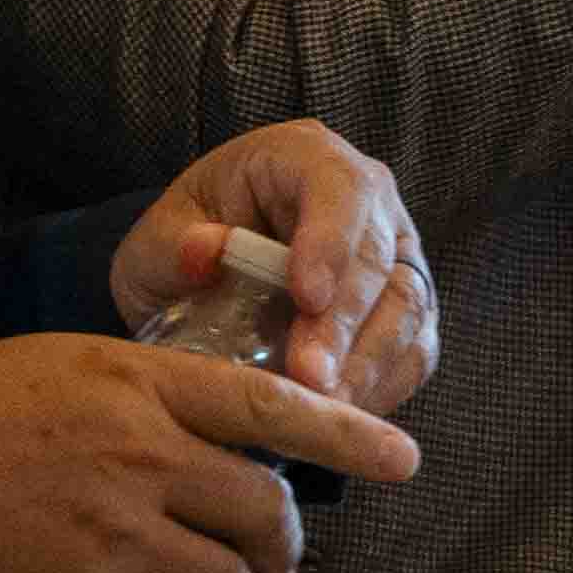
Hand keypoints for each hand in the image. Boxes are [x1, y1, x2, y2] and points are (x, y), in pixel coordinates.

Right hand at [0, 333, 417, 572]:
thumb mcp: (62, 364)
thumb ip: (141, 392)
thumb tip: (198, 426)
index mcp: (139, 385)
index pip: (268, 406)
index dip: (348, 433)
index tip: (405, 457)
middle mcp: (140, 458)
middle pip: (264, 510)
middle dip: (288, 548)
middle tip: (282, 565)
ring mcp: (115, 537)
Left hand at [122, 123, 436, 413]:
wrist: (198, 282)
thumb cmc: (182, 247)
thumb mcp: (159, 237)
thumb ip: (177, 244)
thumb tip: (203, 252)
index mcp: (305, 158)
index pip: (340, 189)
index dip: (330, 242)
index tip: (306, 297)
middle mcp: (367, 202)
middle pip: (380, 258)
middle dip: (344, 323)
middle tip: (309, 377)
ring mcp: (395, 257)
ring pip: (407, 309)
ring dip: (367, 364)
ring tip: (323, 408)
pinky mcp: (404, 315)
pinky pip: (414, 352)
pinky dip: (382, 386)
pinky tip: (340, 414)